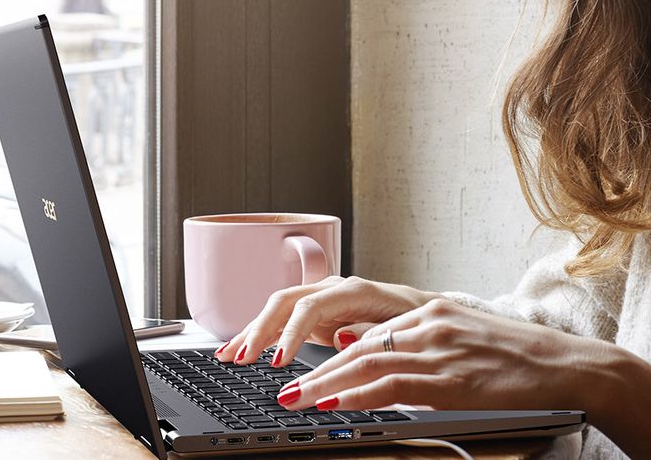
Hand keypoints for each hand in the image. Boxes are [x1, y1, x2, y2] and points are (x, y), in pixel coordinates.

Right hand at [214, 276, 440, 365]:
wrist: (422, 312)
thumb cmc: (415, 318)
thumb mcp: (401, 326)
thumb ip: (371, 330)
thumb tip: (342, 336)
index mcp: (354, 290)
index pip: (312, 306)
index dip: (292, 332)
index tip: (279, 360)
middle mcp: (332, 290)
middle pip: (286, 302)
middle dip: (260, 330)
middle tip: (243, 358)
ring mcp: (321, 300)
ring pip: (277, 310)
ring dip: (251, 332)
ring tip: (228, 355)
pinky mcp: (315, 315)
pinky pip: (281, 322)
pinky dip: (259, 336)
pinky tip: (240, 350)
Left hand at [271, 298, 610, 412]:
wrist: (567, 365)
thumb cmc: (521, 359)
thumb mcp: (465, 338)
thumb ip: (418, 341)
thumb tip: (366, 347)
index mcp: (433, 310)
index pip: (366, 330)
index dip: (329, 351)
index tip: (301, 366)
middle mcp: (430, 321)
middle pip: (357, 345)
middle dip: (314, 368)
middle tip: (283, 386)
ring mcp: (440, 348)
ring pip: (366, 365)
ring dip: (325, 386)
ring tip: (294, 401)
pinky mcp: (450, 376)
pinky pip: (392, 385)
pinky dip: (358, 396)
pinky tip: (336, 406)